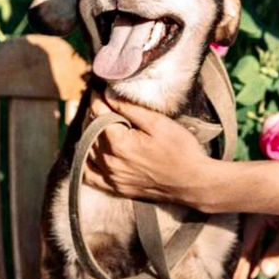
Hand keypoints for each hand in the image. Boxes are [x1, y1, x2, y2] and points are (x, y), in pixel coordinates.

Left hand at [83, 90, 216, 208]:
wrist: (192, 183)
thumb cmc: (181, 151)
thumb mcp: (158, 123)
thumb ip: (130, 109)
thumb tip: (108, 95)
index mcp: (119, 143)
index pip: (98, 114)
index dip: (97, 99)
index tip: (98, 90)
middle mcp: (110, 161)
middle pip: (90, 131)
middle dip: (94, 114)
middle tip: (101, 103)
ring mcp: (111, 177)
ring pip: (87, 150)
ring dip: (89, 134)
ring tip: (98, 122)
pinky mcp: (116, 188)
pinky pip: (89, 175)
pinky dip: (86, 161)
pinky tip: (92, 151)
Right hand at [233, 215, 278, 278]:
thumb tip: (266, 274)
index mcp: (255, 217)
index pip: (244, 249)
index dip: (240, 270)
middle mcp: (252, 216)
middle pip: (245, 247)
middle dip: (241, 269)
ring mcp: (258, 217)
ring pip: (251, 244)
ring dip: (249, 263)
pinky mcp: (266, 219)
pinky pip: (259, 240)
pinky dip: (258, 255)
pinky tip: (256, 267)